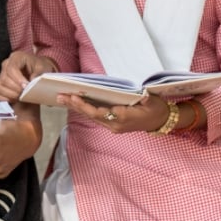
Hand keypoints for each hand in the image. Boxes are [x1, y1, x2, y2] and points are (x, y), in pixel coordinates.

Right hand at [0, 51, 57, 102]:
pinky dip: (5, 99)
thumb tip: (32, 80)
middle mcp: (6, 65)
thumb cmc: (40, 68)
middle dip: (16, 88)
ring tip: (22, 97)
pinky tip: (15, 99)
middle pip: (4, 78)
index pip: (11, 68)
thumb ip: (40, 73)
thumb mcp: (44, 67)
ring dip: (11, 95)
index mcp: (16, 57)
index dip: (18, 79)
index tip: (26, 86)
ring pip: (0, 87)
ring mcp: (0, 75)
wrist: (37, 72)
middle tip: (26, 94)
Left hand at [57, 93, 171, 132]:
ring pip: (90, 116)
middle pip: (90, 115)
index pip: (99, 113)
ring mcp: (112, 126)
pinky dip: (83, 109)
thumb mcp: (152, 101)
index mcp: (123, 118)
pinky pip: (94, 117)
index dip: (85, 106)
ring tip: (62, 99)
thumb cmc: (156, 108)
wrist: (161, 121)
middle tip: (59, 96)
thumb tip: (139, 94)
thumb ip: (144, 98)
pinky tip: (74, 103)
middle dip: (74, 105)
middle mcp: (114, 125)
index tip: (74, 97)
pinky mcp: (111, 124)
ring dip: (76, 107)